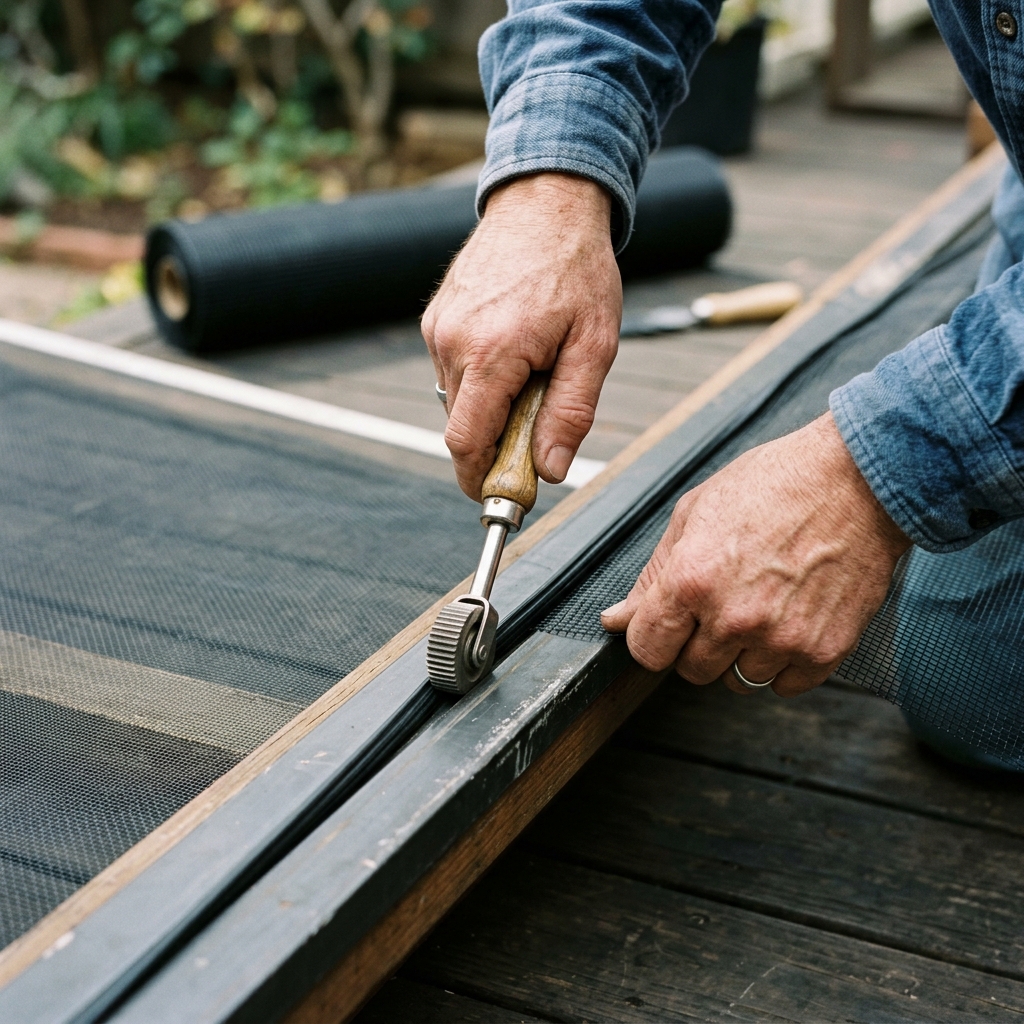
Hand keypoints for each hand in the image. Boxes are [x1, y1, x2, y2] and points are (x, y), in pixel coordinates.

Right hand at [421, 172, 620, 499]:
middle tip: (539, 429)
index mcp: (491, 353)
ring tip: (534, 372)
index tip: (500, 497)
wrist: (546, 202)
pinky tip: (515, 351)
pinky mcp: (436, 318)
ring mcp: (438, 328)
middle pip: (462, 427)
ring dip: (491, 407)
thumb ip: (571, 412)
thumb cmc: (577, 269)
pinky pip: (454, 371)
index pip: (466, 442)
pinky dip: (482, 380)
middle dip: (495, 443)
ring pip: (458, 400)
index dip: (480, 480)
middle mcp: (452, 342)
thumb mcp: (595, 345)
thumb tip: (551, 470)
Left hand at [600, 414, 910, 696]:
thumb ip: (652, 576)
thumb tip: (616, 620)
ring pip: (739, 681)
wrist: (860, 479)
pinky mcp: (825, 650)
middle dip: (698, 644)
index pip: (647, 650)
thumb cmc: (774, 483)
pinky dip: (784, 663)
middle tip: (723, 603)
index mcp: (691, 580)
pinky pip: (786, 685)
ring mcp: (781, 638)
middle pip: (691, 671)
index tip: (668, 624)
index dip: (653, 637)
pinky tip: (790, 619)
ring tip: (763, 603)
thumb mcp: (695, 513)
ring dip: (743, 653)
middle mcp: (733, 617)